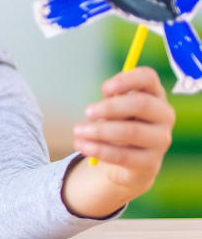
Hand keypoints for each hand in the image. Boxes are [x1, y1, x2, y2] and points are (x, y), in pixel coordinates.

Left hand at [62, 67, 174, 216]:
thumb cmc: (119, 125)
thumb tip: (108, 93)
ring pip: (131, 131)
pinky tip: (81, 145)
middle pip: (141, 104)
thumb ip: (111, 99)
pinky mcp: (150, 163)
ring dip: (99, 130)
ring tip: (78, 130)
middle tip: (87, 112)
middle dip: (110, 107)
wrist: (128, 163)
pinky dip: (97, 149)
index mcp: (154, 95)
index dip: (127, 79)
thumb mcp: (114, 110)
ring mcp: (160, 140)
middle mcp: (164, 116)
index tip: (105, 88)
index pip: (148, 78)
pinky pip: (122, 155)